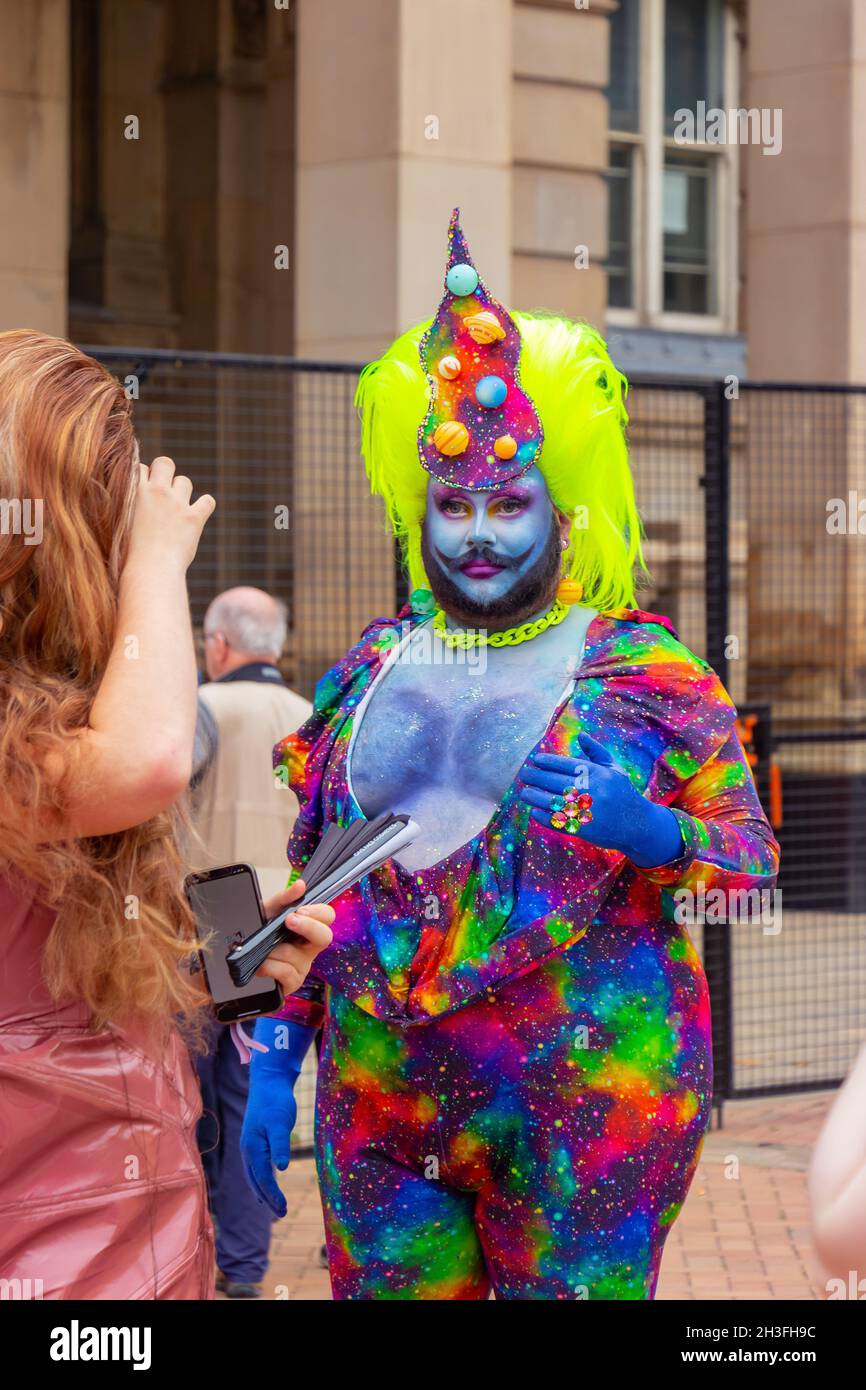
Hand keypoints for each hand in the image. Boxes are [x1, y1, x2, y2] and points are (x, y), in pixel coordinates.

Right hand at [126, 456, 214, 574]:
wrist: (149, 570)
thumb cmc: (127, 554)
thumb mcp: (116, 523)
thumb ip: (122, 507)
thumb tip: (125, 502)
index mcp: (132, 491)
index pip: (139, 467)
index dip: (142, 478)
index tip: (141, 494)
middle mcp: (156, 492)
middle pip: (165, 462)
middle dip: (164, 473)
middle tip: (161, 493)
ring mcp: (177, 503)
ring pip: (185, 481)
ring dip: (182, 492)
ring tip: (175, 511)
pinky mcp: (194, 518)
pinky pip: (208, 501)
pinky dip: (205, 506)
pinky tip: (197, 515)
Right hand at [241, 1017, 314, 1216]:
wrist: (269, 1082)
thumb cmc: (276, 1101)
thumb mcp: (280, 1122)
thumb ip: (280, 1144)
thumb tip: (281, 1168)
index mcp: (252, 1147)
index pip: (261, 1178)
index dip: (271, 1195)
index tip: (282, 1209)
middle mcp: (247, 1149)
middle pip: (255, 1180)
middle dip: (267, 1198)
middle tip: (281, 1213)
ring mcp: (250, 1146)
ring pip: (253, 1175)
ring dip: (263, 1191)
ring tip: (273, 1207)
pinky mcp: (256, 1141)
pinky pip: (256, 1167)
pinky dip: (261, 1180)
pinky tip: (266, 1185)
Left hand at [255, 878, 334, 994]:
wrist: (233, 958)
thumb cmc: (257, 932)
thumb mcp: (267, 912)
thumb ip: (283, 898)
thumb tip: (300, 885)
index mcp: (307, 927)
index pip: (327, 916)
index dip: (318, 912)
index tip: (299, 910)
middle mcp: (308, 947)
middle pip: (325, 937)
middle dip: (308, 927)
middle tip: (289, 921)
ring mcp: (302, 967)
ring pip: (297, 955)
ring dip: (275, 949)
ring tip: (262, 948)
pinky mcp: (291, 983)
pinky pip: (286, 973)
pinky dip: (270, 966)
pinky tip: (260, 965)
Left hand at [519, 731, 683, 868]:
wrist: (638, 824)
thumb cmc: (622, 793)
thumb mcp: (613, 769)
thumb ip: (596, 751)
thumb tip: (580, 734)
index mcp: (598, 774)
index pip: (567, 764)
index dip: (548, 761)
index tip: (536, 760)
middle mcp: (592, 791)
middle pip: (556, 782)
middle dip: (536, 777)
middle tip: (524, 774)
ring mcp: (587, 811)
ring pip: (553, 802)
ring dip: (535, 797)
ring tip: (524, 792)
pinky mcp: (584, 829)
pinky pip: (558, 822)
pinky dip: (544, 817)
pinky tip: (535, 811)